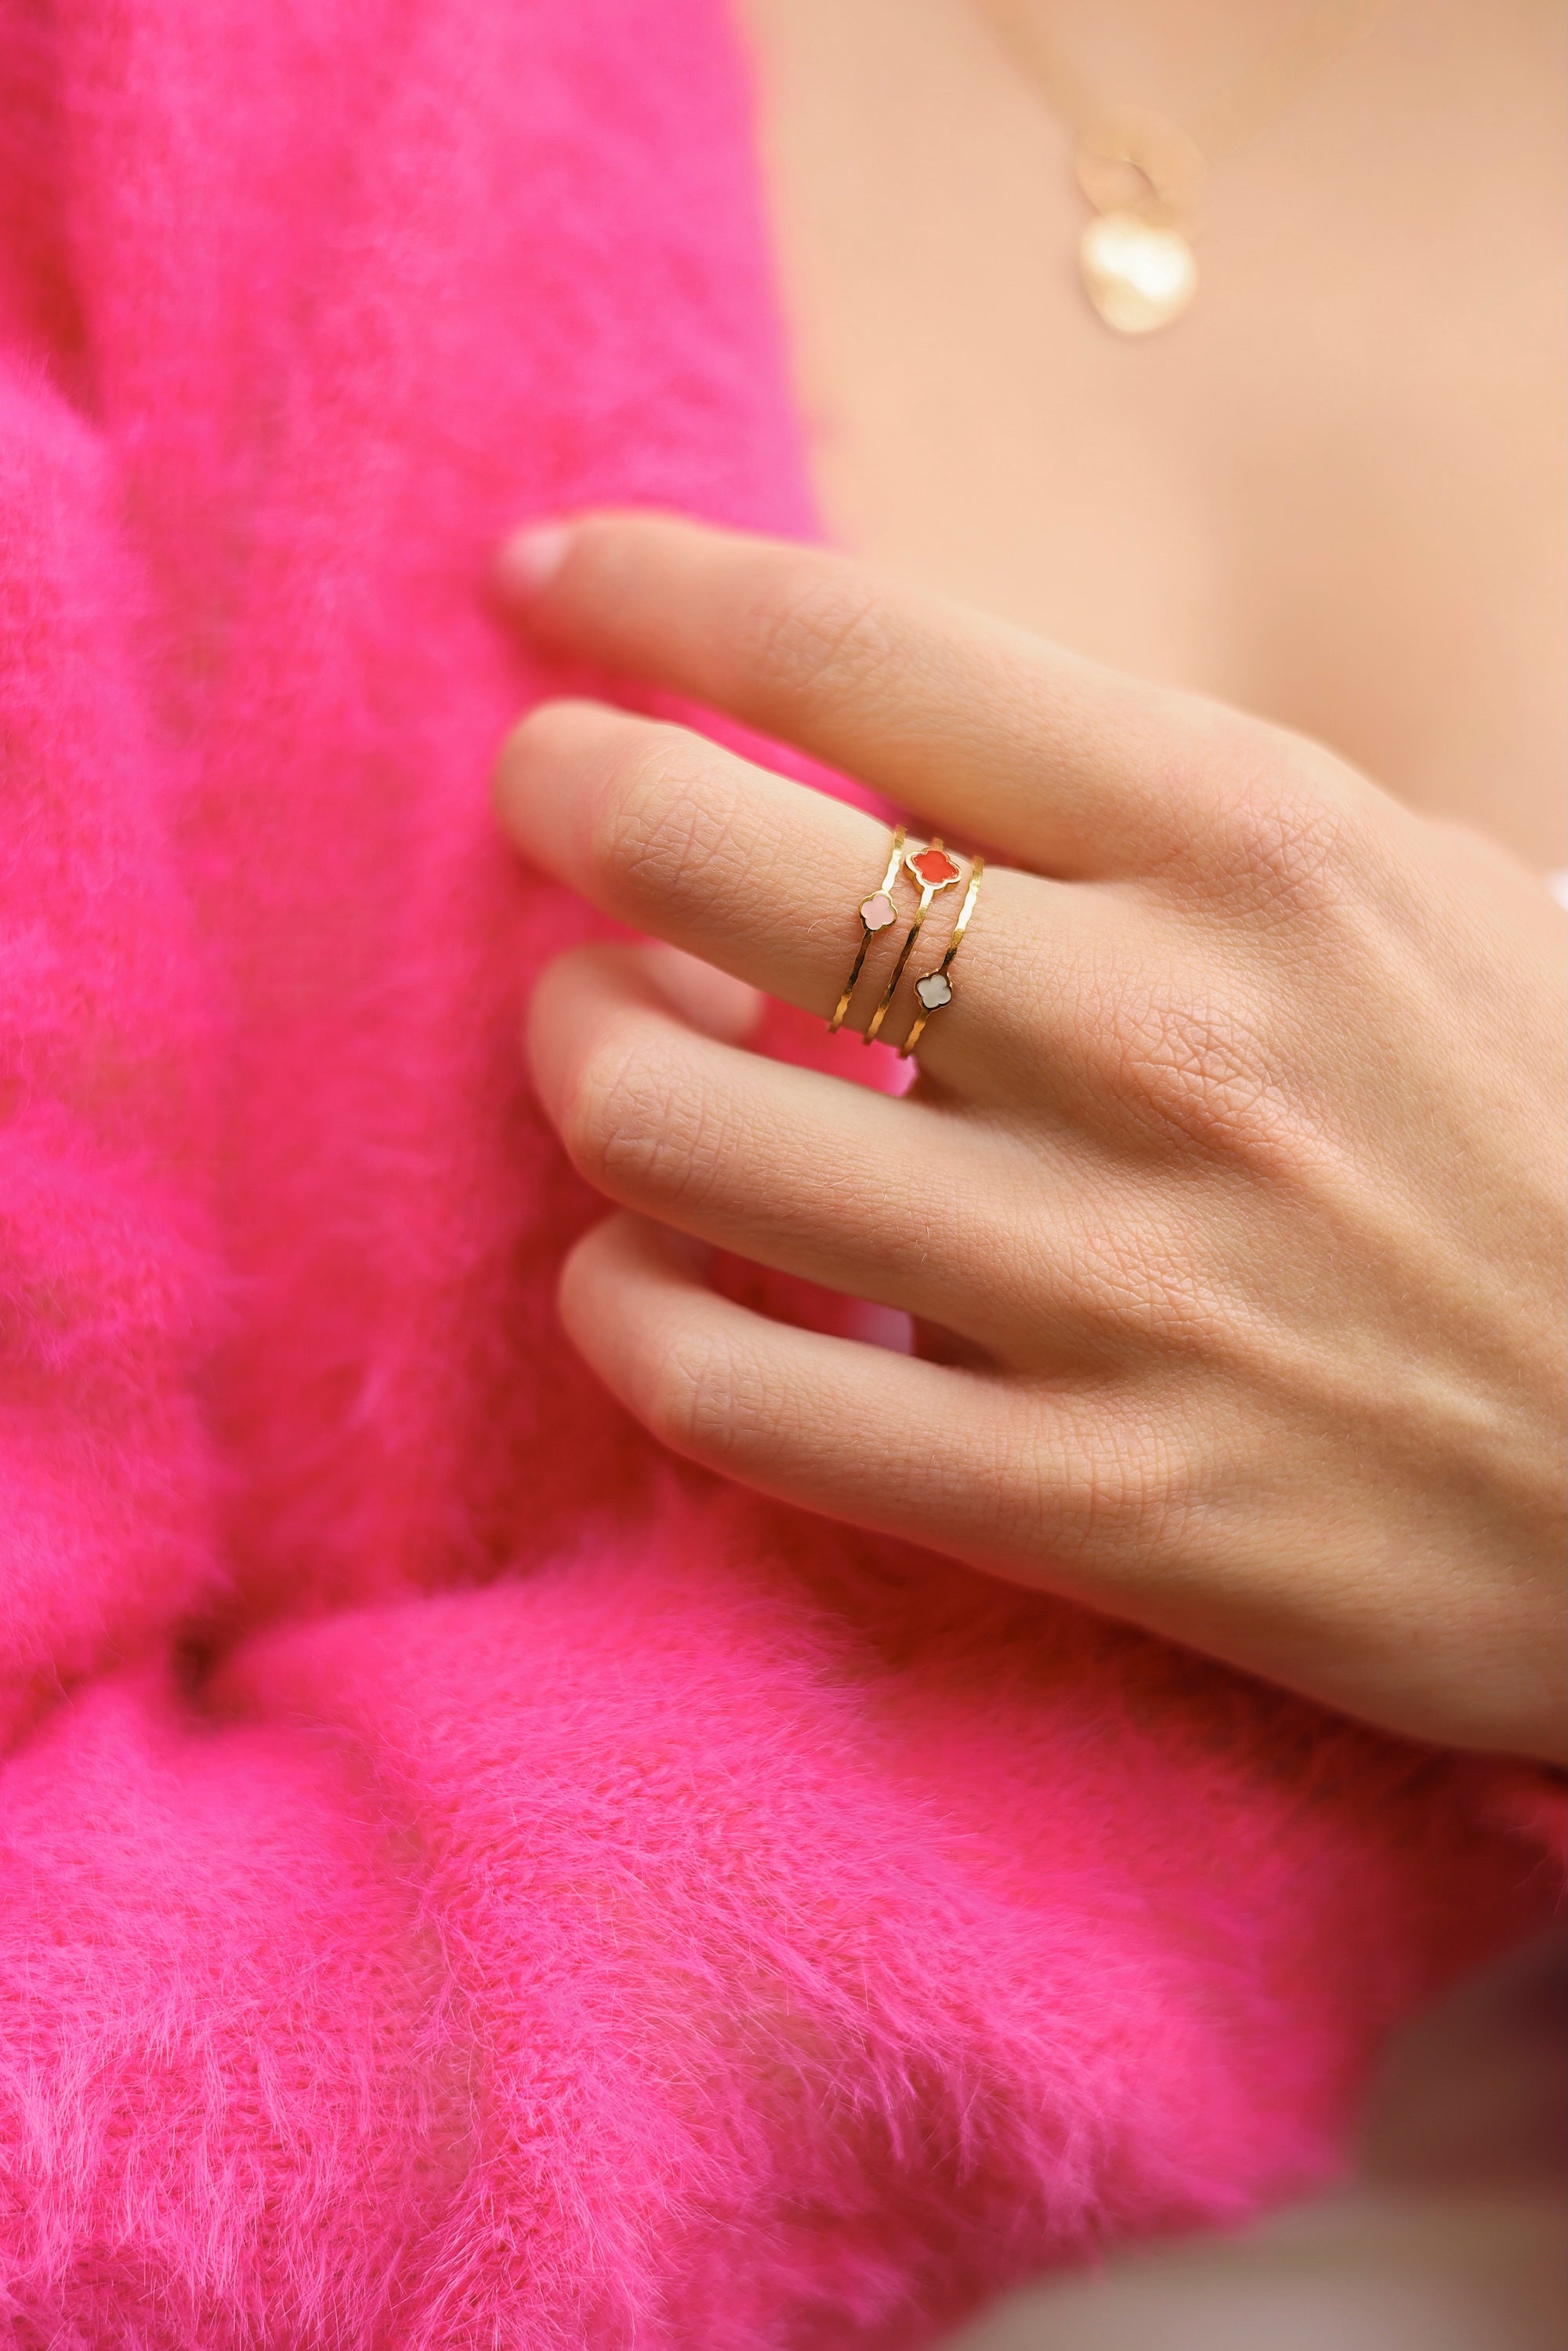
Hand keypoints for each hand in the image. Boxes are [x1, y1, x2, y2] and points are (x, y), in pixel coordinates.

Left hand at [492, 514, 1566, 1762]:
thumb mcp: (1414, 898)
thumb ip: (1153, 832)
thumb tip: (879, 786)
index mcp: (1258, 844)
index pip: (865, 651)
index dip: (652, 590)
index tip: (548, 582)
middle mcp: (1162, 1038)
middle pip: (697, 853)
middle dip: (567, 794)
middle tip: (557, 803)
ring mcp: (1112, 1287)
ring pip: (665, 1123)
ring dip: (579, 1049)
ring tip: (615, 1031)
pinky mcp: (1092, 1506)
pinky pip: (732, 1397)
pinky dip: (625, 1311)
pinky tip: (637, 1271)